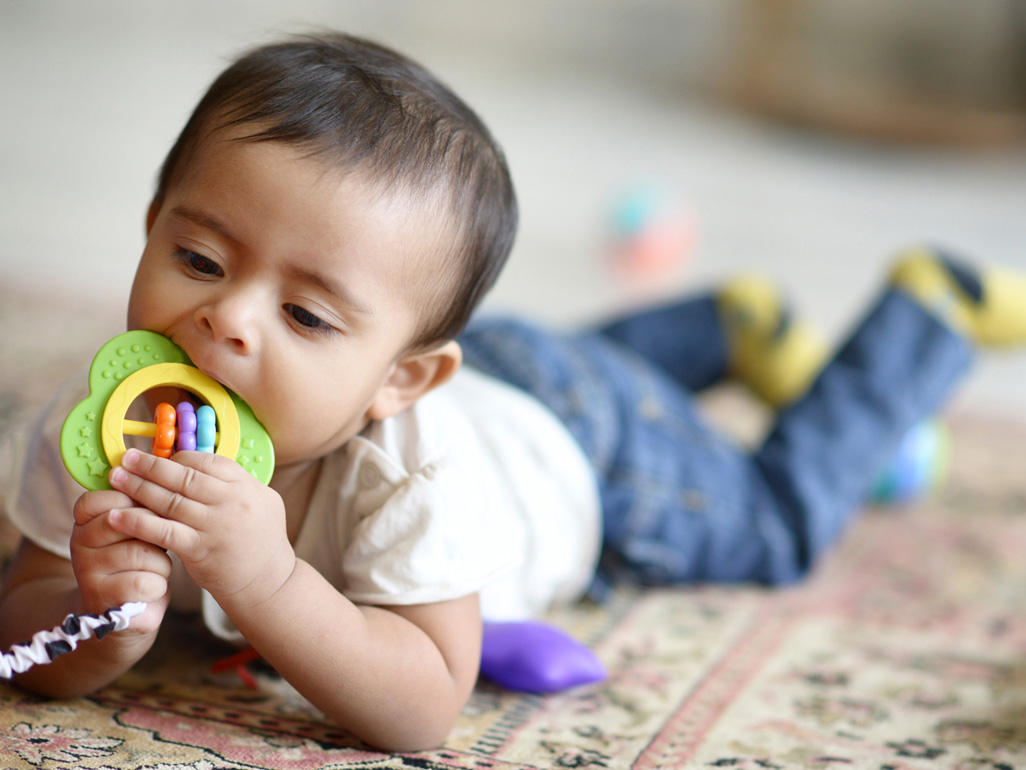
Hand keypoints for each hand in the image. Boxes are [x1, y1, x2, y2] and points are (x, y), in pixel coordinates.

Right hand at [71, 489, 171, 635]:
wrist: (131, 609)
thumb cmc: (142, 557)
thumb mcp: (139, 526)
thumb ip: (142, 502)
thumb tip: (164, 467)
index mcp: (86, 519)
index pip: (100, 498)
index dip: (131, 501)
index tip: (148, 511)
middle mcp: (79, 543)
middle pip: (125, 521)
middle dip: (154, 531)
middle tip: (160, 542)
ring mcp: (87, 572)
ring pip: (140, 552)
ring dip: (160, 561)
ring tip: (156, 567)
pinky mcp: (102, 599)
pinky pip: (144, 582)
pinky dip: (158, 585)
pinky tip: (153, 587)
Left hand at [106, 448, 295, 608]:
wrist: (269, 583)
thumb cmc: (263, 542)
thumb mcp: (263, 502)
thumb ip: (236, 484)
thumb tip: (204, 467)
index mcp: (247, 486)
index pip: (207, 461)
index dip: (178, 458)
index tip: (158, 458)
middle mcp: (232, 501)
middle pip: (184, 476)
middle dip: (150, 466)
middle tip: (125, 459)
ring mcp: (215, 525)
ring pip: (170, 500)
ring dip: (138, 487)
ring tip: (115, 479)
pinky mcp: (200, 549)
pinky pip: (163, 531)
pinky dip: (137, 522)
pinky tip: (117, 516)